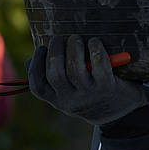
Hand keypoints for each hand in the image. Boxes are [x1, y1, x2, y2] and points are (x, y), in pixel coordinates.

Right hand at [27, 35, 146, 125]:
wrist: (120, 111)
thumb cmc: (88, 95)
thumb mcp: (68, 94)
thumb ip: (50, 79)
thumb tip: (28, 61)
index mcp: (58, 100)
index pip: (38, 86)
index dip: (36, 65)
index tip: (41, 48)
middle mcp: (72, 100)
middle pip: (56, 75)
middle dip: (55, 51)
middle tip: (60, 38)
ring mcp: (90, 94)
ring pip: (75, 70)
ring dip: (73, 49)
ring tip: (75, 38)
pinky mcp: (108, 87)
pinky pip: (99, 66)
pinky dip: (96, 50)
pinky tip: (95, 42)